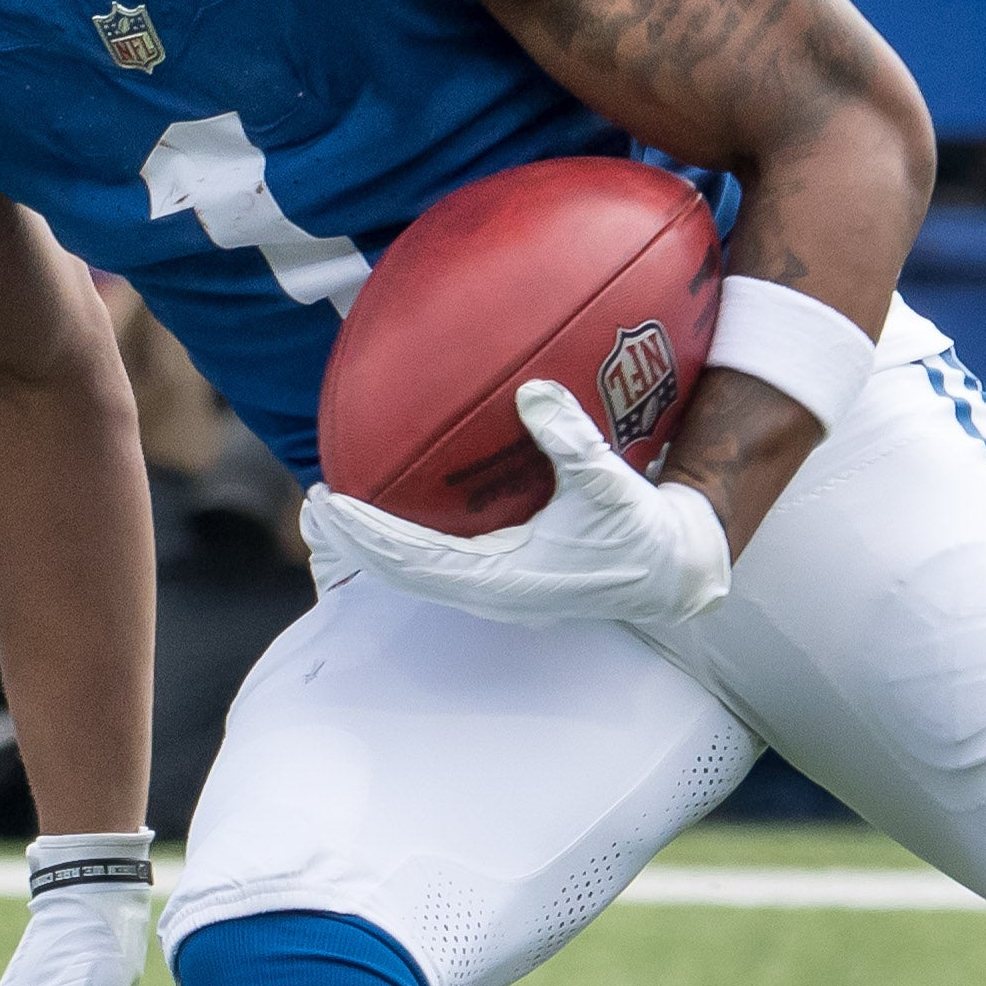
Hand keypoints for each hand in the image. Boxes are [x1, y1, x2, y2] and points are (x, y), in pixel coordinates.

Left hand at [301, 379, 730, 628]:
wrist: (671, 573)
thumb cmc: (640, 533)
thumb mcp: (610, 483)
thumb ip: (571, 440)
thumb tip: (532, 392)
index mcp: (502, 581)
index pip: (413, 561)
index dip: (366, 535)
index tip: (328, 503)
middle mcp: (488, 593)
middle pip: (398, 574)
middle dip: (353, 542)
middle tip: (314, 501)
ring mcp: (492, 591)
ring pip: (413, 574)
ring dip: (374, 544)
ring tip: (338, 508)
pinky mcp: (502, 581)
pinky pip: (436, 564)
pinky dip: (405, 540)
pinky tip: (395, 508)